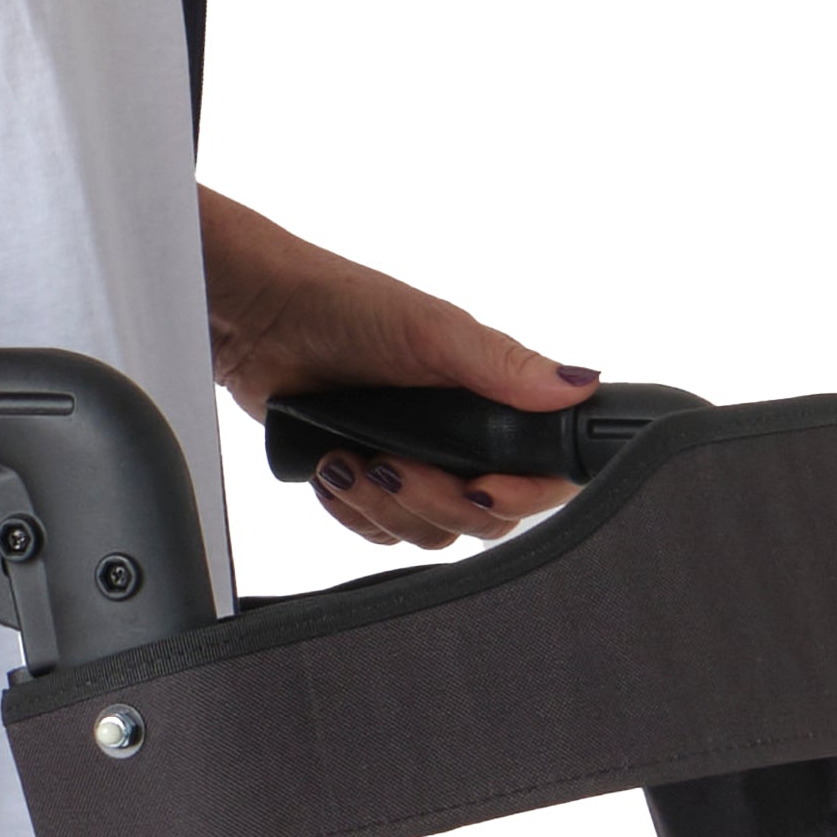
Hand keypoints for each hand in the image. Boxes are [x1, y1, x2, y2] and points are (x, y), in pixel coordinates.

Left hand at [197, 188, 599, 549]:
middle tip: (390, 462)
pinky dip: (354, 511)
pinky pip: (380, 533)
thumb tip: (578, 385)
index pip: (543, 472)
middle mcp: (462, 436)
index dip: (522, 495)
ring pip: (429, 532)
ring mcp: (416, 462)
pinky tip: (331, 468)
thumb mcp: (432, 330)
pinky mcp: (369, 482)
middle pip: (485, 517)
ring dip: (384, 505)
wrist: (257, 320)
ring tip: (347, 457)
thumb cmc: (343, 304)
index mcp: (492, 397)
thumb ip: (503, 366)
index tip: (481, 487)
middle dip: (435, 501)